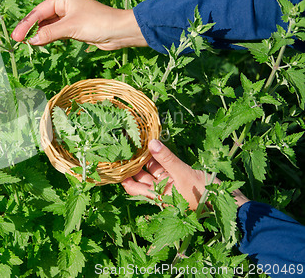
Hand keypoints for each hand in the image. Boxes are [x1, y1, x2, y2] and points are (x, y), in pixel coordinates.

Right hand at [11, 0, 147, 49]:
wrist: (119, 32)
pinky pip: (56, 32)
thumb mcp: (70, 27)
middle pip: (42, 17)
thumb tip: (31, 40)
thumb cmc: (97, 23)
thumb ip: (49, 33)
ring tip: (25, 43)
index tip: (17, 36)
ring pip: (48, 26)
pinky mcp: (74, 28)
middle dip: (30, 28)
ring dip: (38, 34)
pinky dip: (47, 37)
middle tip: (17, 40)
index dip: (27, 23)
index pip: (39, 11)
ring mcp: (70, 17)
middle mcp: (65, 6)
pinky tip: (38, 43)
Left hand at [121, 139, 249, 209]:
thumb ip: (167, 159)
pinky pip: (164, 166)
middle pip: (140, 176)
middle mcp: (160, 190)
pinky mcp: (179, 176)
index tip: (114, 160)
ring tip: (136, 140)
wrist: (229, 201)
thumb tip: (151, 142)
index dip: (122, 175)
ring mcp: (169, 183)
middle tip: (122, 145)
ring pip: (152, 169)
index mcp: (157, 195)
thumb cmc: (204, 193)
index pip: (131, 187)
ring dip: (145, 157)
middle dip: (132, 162)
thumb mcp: (183, 174)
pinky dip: (159, 156)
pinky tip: (154, 143)